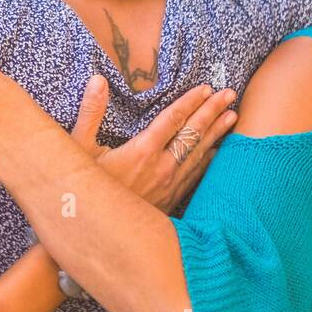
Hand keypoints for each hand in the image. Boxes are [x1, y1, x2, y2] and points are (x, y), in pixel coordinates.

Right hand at [71, 78, 236, 213]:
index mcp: (142, 151)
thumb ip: (91, 112)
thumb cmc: (81, 190)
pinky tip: (217, 154)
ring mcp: (168, 186)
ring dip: (216, 134)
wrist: (92, 232)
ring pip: (199, 155)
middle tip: (230, 94)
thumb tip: (97, 80)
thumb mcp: (79, 148)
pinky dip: (208, 162)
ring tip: (232, 117)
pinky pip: (195, 177)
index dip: (191, 101)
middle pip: (193, 134)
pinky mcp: (169, 202)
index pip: (173, 119)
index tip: (206, 88)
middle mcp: (161, 167)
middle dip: (212, 111)